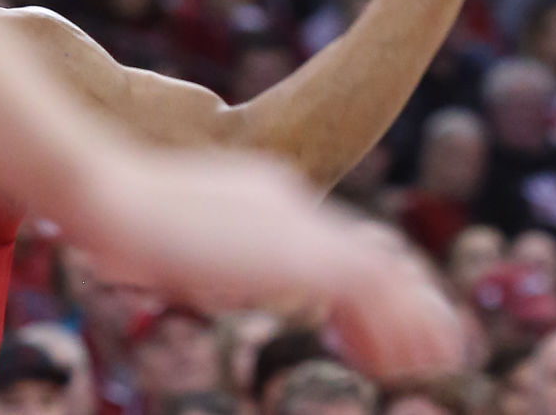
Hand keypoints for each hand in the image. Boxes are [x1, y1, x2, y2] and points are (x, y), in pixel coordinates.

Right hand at [68, 147, 461, 378]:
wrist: (114, 198)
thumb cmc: (115, 224)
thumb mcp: (169, 239)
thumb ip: (200, 250)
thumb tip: (187, 267)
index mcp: (264, 193)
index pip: (330, 239)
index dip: (363, 282)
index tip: (375, 326)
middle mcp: (292, 200)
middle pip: (368, 249)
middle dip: (404, 300)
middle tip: (433, 344)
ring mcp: (300, 222)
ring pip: (383, 270)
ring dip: (415, 319)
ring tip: (441, 361)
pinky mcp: (303, 252)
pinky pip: (372, 289)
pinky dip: (400, 323)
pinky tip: (410, 362)